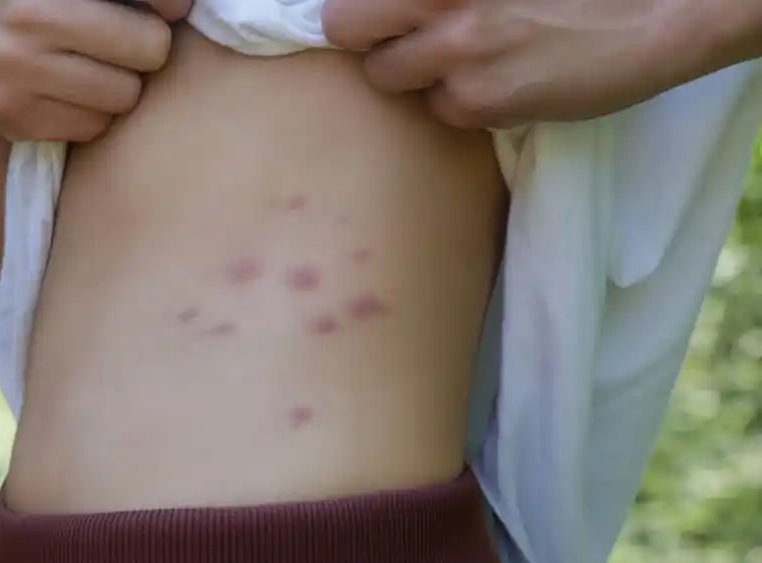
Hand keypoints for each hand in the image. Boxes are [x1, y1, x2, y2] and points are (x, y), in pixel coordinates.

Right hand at [0, 0, 192, 140]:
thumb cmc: (39, 7)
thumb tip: (182, 7)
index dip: (168, 5)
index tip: (169, 9)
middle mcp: (27, 17)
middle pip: (151, 48)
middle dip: (143, 48)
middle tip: (115, 43)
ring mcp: (15, 70)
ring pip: (126, 95)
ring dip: (118, 86)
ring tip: (84, 68)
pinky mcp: (15, 117)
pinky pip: (97, 126)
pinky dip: (91, 115)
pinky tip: (63, 94)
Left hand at [322, 0, 713, 127]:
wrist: (660, 14)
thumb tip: (399, 8)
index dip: (360, 10)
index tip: (376, 20)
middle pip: (345, 26)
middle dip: (367, 37)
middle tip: (399, 41)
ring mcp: (456, 50)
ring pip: (388, 77)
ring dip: (416, 75)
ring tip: (468, 60)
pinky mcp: (479, 100)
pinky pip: (440, 110)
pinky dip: (462, 103)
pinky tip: (503, 82)